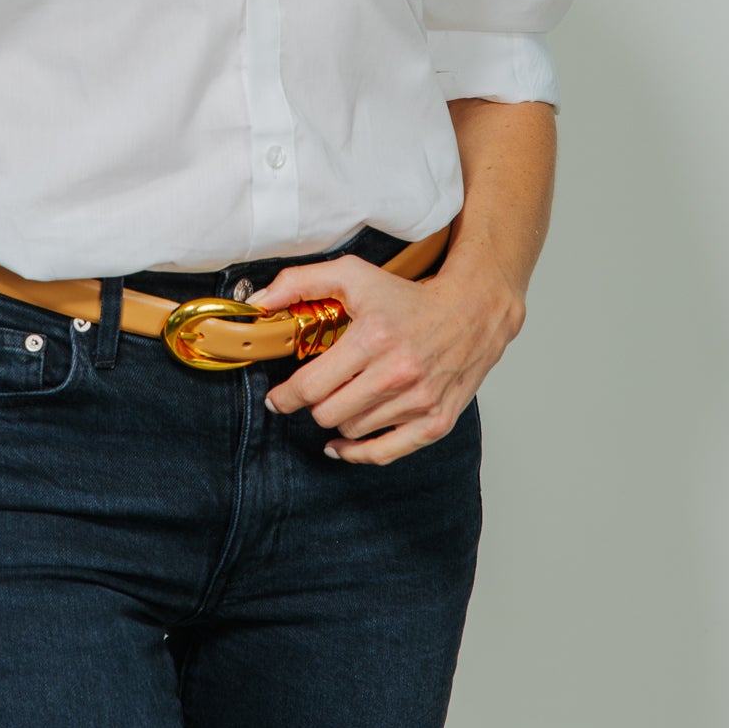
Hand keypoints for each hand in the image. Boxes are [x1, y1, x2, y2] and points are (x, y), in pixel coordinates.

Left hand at [251, 237, 525, 463]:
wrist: (471, 311)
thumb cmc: (408, 295)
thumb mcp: (352, 274)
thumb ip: (299, 283)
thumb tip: (257, 304)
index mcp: (373, 337)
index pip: (311, 386)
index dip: (285, 395)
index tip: (277, 398)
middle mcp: (397, 373)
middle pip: (327, 412)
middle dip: (313, 403)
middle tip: (315, 391)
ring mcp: (419, 401)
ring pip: (352, 431)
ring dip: (340, 418)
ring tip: (344, 396)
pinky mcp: (436, 421)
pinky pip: (384, 453)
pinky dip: (358, 453)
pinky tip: (342, 444)